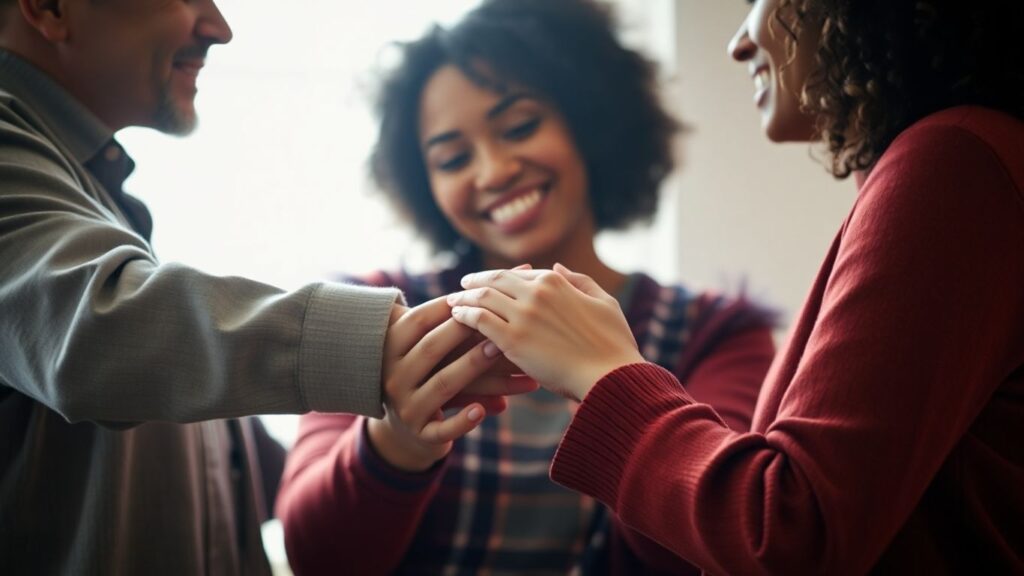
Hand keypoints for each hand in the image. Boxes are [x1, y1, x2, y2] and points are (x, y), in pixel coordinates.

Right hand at [374, 297, 534, 471]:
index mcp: (394, 344)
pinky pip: (443, 428)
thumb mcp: (435, 340)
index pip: (422, 319)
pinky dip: (467, 419)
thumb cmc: (431, 367)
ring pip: (444, 384)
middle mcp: (395, 373)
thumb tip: (521, 268)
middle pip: (433, 348)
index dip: (453, 306)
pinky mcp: (420, 433)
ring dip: (476, 368)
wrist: (406, 424)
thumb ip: (464, 313)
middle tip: (505, 324)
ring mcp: (406, 404)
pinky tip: (495, 408)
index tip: (488, 293)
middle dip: (468, 334)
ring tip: (505, 355)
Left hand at [447, 264, 645, 400]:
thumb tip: (557, 266)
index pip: (519, 274)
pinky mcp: (512, 340)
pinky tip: (455, 317)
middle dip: (476, 281)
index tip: (490, 282)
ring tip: (452, 301)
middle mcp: (537, 292)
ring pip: (482, 296)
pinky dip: (464, 315)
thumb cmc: (614, 344)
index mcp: (557, 282)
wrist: (611, 376)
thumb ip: (579, 281)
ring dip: (464, 296)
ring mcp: (523, 315)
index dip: (501, 277)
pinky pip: (479, 320)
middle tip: (463, 285)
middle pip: (495, 279)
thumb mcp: (604, 302)